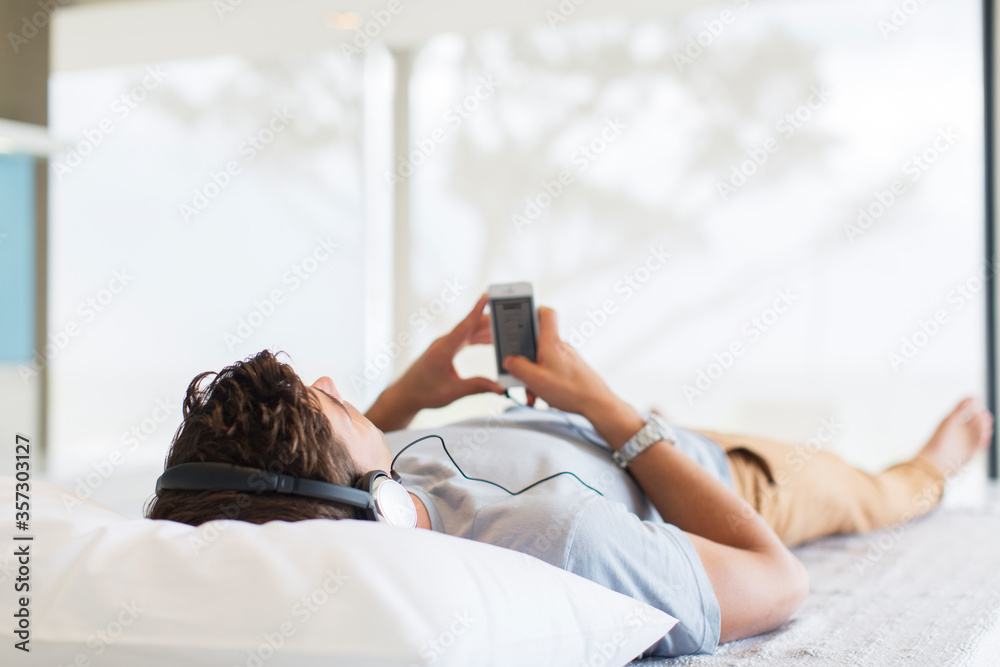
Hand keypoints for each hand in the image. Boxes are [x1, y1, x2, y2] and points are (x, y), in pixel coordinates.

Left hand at [366, 295, 503, 430]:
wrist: (405, 395)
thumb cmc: (424, 393)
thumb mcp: (452, 392)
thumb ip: (477, 387)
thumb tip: (500, 387)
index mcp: (443, 350)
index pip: (464, 326)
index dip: (476, 311)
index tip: (486, 296)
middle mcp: (443, 343)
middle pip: (471, 327)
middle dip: (490, 320)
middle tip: (508, 314)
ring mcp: (444, 345)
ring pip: (469, 332)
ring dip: (486, 330)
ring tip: (505, 327)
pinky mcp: (445, 350)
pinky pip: (465, 339)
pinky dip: (478, 338)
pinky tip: (490, 340)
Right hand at [502, 307, 617, 415]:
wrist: (597, 404)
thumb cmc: (572, 390)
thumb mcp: (535, 380)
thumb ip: (518, 367)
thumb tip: (509, 361)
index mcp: (551, 343)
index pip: (546, 313)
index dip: (532, 309)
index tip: (519, 314)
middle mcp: (560, 347)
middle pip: (536, 344)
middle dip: (524, 361)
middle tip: (518, 375)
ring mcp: (565, 358)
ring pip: (541, 361)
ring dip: (533, 377)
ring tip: (533, 394)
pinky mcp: (570, 369)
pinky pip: (550, 371)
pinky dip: (543, 383)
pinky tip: (543, 397)